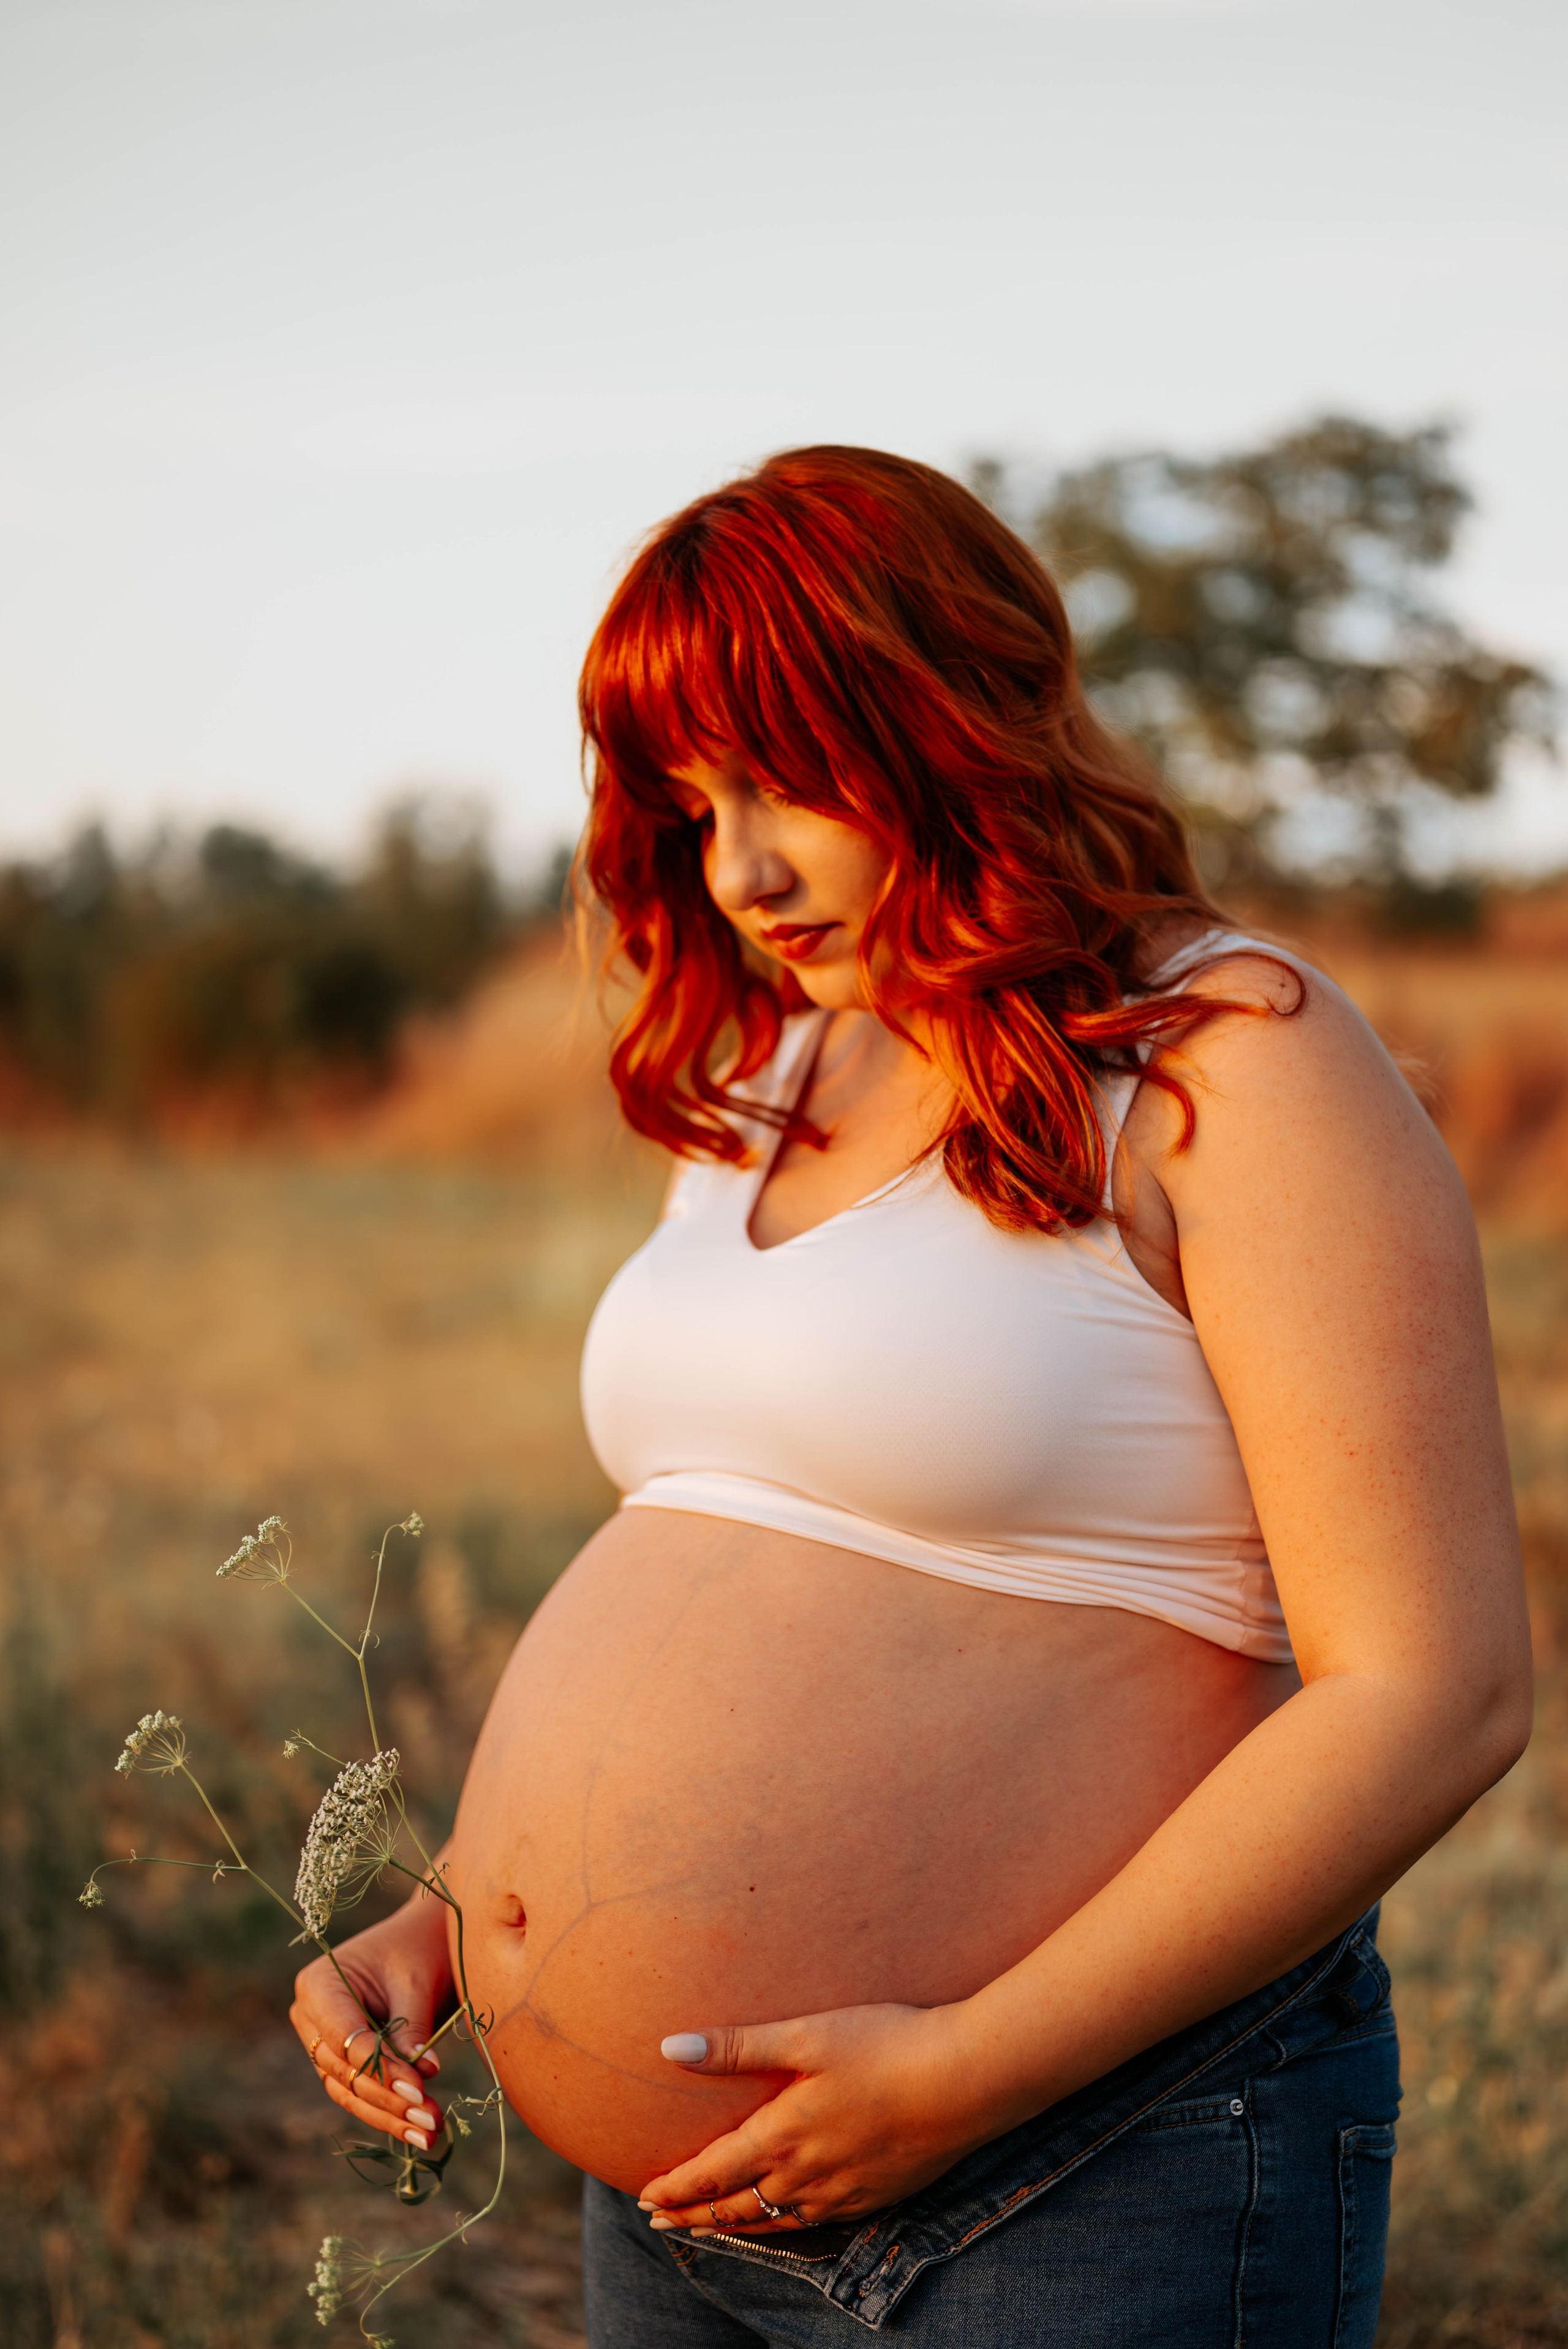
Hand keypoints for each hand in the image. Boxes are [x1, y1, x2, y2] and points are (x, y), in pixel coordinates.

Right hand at [289, 1881, 454, 2151]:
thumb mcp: (416, 1982)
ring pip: (349, 2091)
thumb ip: (412, 2028)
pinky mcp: (341, 2061)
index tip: (420, 2088)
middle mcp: (310, 2016)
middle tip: (430, 2120)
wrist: (424, 1938)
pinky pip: (359, 2093)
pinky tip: (419, 2131)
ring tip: (429, 2134)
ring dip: (389, 2116)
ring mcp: (322, 2042)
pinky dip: (389, 2112)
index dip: (379, 2068)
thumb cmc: (419, 1949)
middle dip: (389, 2099)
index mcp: (319, 1985)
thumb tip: (422, 2076)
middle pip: (344, 2071)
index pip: (344, 2038)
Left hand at [637, 2001, 985, 2234]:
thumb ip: (737, 2046)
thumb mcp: (805, 2034)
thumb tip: (670, 2048)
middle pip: (736, 2207)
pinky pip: (815, 2221)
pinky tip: (784, 2218)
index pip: (712, 2174)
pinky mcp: (876, 2193)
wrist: (964, 2080)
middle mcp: (806, 2174)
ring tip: (709, 2227)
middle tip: (659, 2220)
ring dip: (734, 2225)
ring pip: (774, 2220)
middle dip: (693, 2215)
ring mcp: (843, 2190)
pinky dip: (783, 2225)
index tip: (644, 2195)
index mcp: (783, 2134)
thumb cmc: (884, 2044)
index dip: (675, 2188)